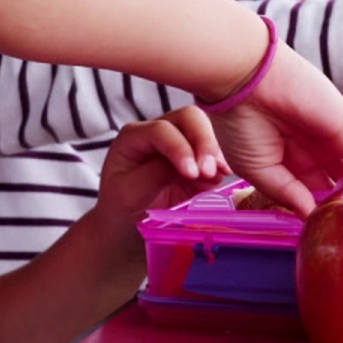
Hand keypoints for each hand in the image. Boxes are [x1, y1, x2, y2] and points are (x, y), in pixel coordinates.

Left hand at [94, 106, 229, 226]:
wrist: (128, 223)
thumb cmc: (121, 206)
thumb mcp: (129, 194)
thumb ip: (155, 174)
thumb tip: (189, 164)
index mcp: (134, 136)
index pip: (161, 130)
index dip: (179, 147)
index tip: (191, 173)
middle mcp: (159, 132)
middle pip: (189, 119)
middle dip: (204, 142)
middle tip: (210, 171)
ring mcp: (180, 143)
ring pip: (206, 132)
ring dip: (215, 153)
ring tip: (218, 177)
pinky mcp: (195, 159)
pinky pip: (214, 153)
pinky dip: (220, 164)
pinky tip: (220, 179)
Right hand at [210, 32, 342, 214]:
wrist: (248, 81)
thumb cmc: (241, 124)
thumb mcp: (259, 170)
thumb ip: (287, 194)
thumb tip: (310, 215)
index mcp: (289, 161)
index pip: (312, 191)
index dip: (323, 209)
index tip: (335, 231)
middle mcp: (313, 152)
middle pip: (339, 183)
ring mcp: (333, 142)